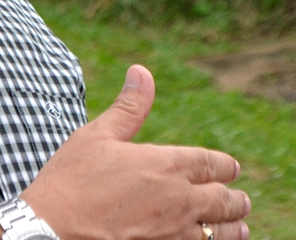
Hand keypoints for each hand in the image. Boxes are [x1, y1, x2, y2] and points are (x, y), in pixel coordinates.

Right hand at [21, 65, 250, 239]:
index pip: (211, 164)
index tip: (231, 169)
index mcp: (165, 165)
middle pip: (222, 200)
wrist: (52, 228)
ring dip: (232, 228)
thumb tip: (142, 71)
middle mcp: (178, 200)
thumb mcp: (97, 135)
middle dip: (235, 200)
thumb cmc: (71, 178)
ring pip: (218, 233)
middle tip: (242, 201)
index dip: (225, 166)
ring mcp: (173, 232)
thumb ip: (129, 107)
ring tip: (241, 227)